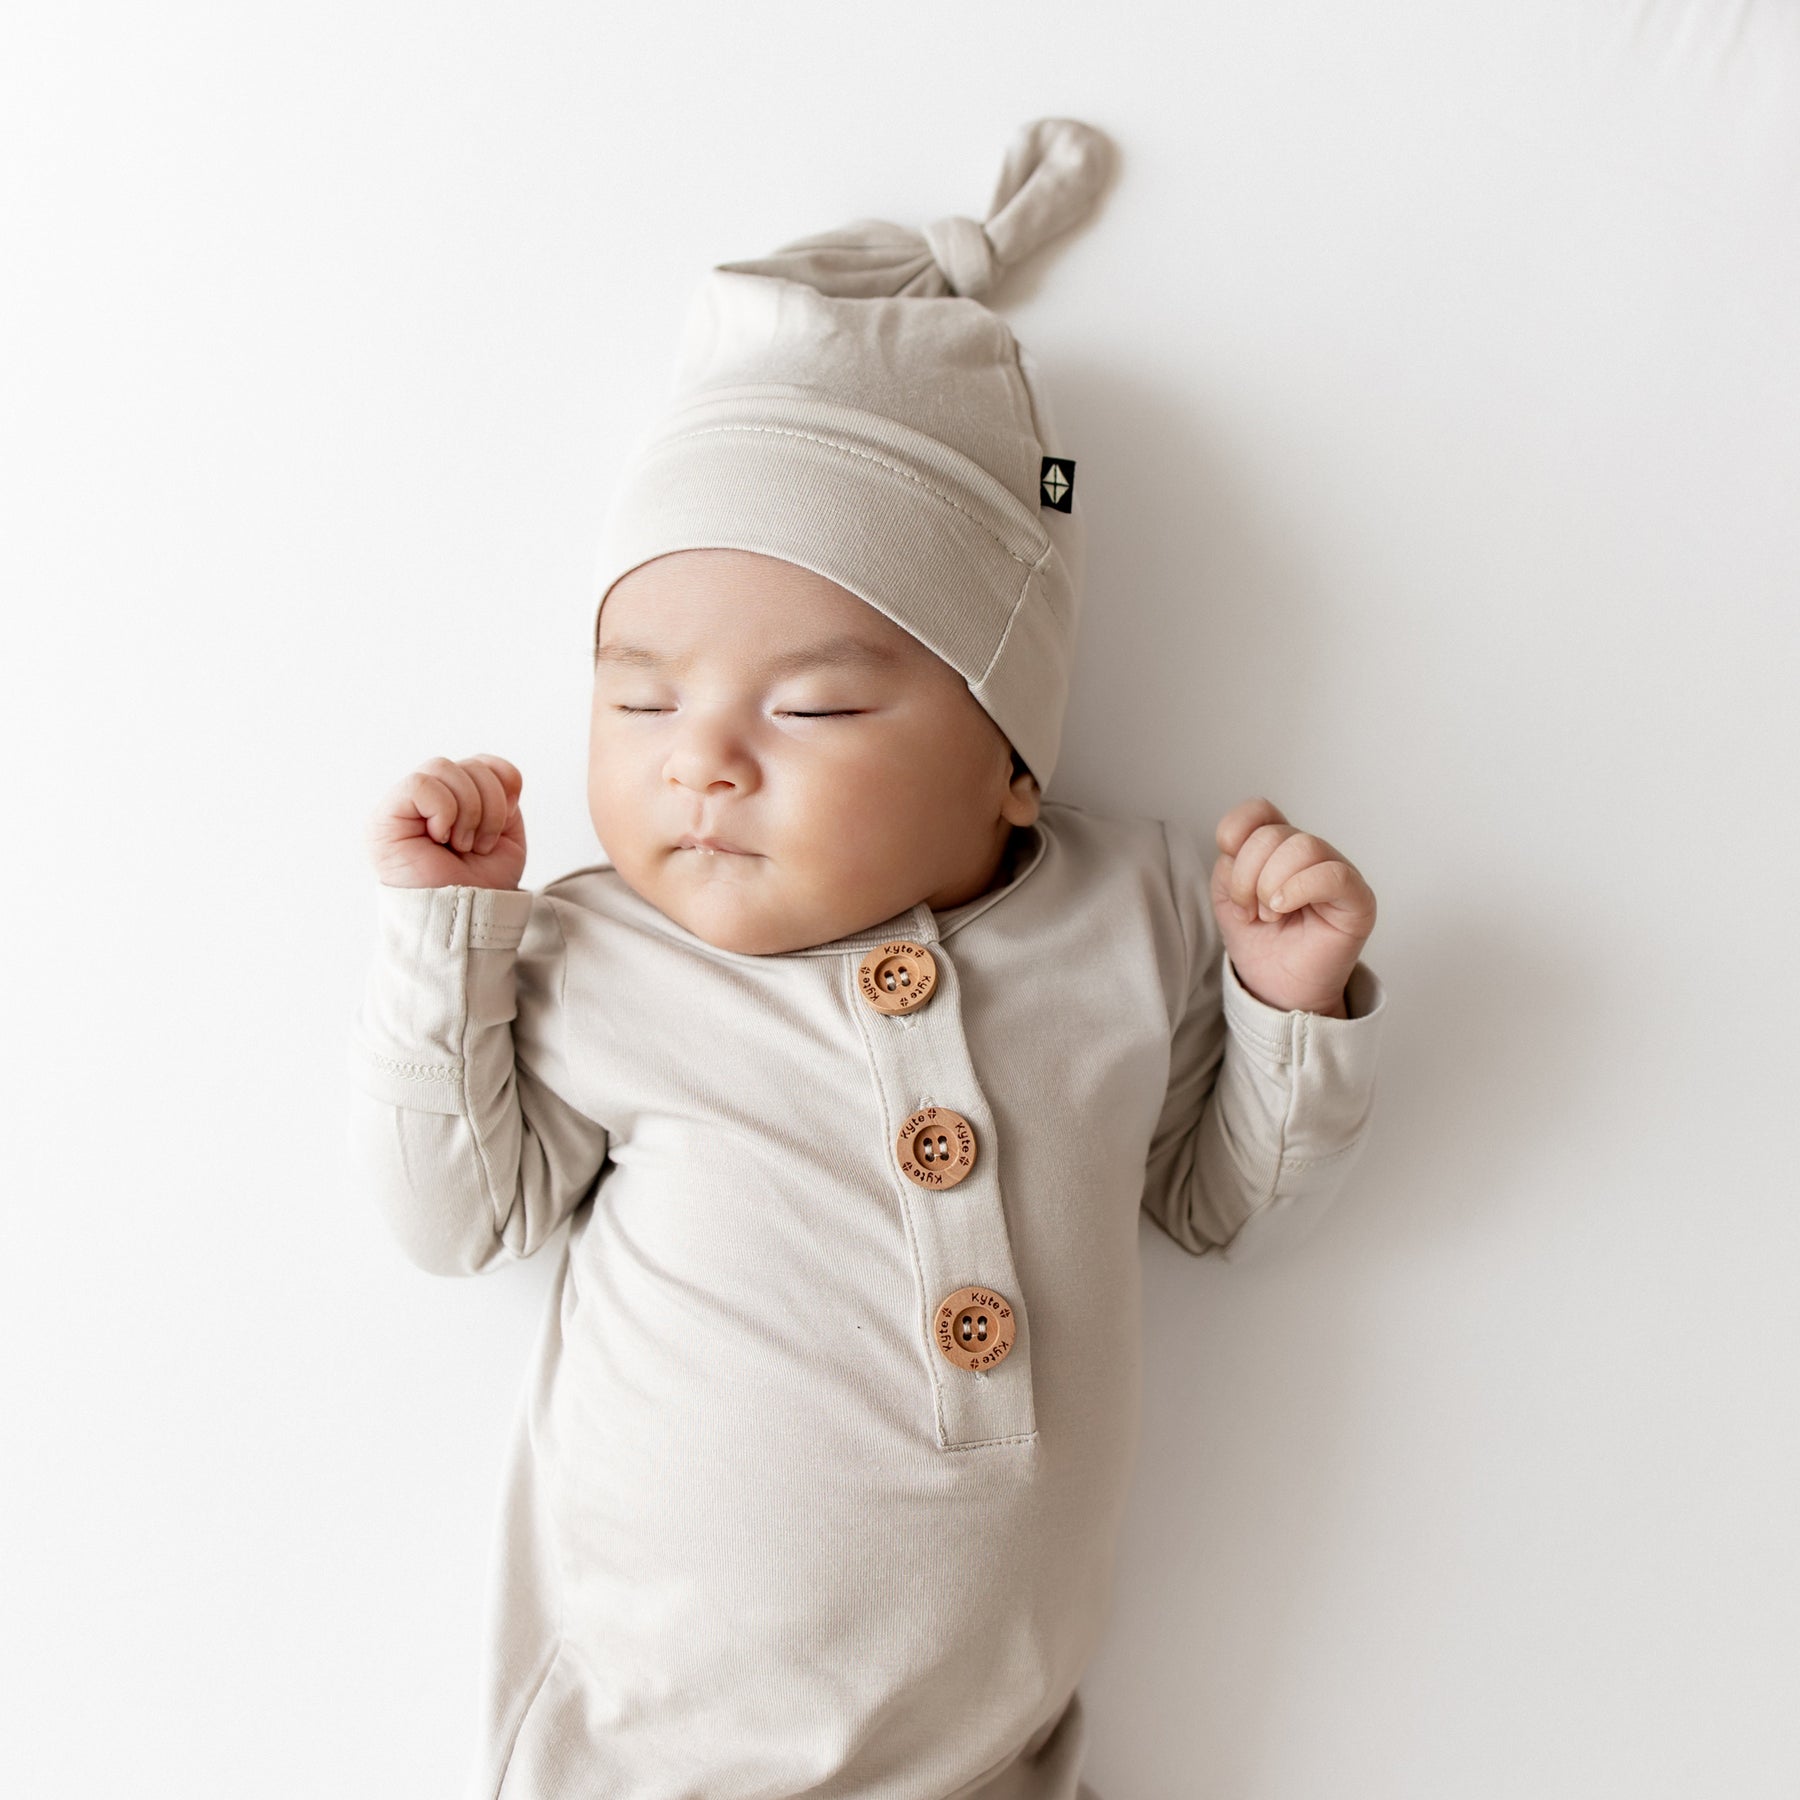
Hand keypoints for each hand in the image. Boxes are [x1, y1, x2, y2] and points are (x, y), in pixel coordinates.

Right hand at [365, 754, 526, 890]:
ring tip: (461, 844)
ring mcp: (403, 806)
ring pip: (444, 767)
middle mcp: (427, 799)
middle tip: (479, 844)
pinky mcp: (384, 818)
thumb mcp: (507, 836)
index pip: (484, 763)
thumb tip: (497, 775)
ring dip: (469, 811)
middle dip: (490, 806)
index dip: (505, 784)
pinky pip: (421, 784)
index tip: (502, 826)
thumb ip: (503, 797)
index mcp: (456, 800)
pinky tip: (439, 838)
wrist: (466, 919)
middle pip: (469, 764)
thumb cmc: (482, 885)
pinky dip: (443, 811)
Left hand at [1209, 796, 1376, 1015]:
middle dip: (1247, 876)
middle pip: (1272, 834)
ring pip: (1302, 846)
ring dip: (1271, 886)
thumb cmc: (1259, 943)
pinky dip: (1299, 888)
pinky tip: (1284, 908)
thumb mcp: (1227, 897)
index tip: (1231, 879)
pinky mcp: (1357, 898)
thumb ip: (1230, 863)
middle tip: (1251, 910)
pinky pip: (1333, 874)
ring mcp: (1335, 872)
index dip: (1235, 835)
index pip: (1259, 811)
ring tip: (1271, 915)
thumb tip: (1240, 844)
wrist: (1277, 988)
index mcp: (1278, 847)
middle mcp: (1309, 852)